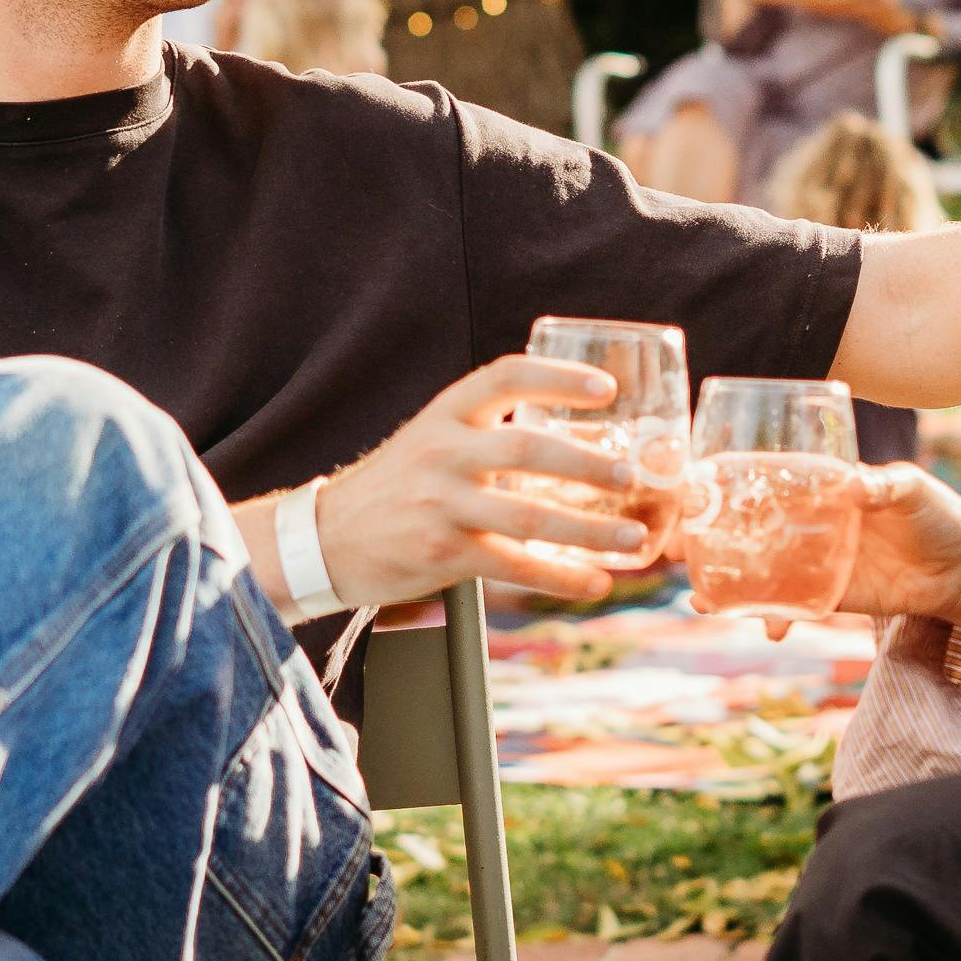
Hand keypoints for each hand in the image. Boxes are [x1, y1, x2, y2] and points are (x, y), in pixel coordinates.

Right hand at [313, 356, 646, 605]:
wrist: (326, 538)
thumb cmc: (397, 487)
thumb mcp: (434, 441)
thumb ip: (491, 435)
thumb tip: (584, 444)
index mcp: (446, 414)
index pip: (505, 377)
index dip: (558, 377)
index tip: (607, 389)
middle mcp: (443, 452)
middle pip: (527, 448)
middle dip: (587, 463)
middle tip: (629, 476)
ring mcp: (442, 504)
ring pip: (528, 516)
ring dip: (589, 530)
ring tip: (633, 539)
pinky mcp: (442, 552)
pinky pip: (513, 566)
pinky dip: (560, 577)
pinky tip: (594, 582)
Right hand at [710, 461, 960, 661]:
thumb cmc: (937, 513)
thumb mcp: (912, 490)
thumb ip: (884, 486)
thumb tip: (856, 485)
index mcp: (820, 487)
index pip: (762, 482)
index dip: (725, 487)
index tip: (691, 494)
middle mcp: (809, 523)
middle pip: (746, 528)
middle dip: (708, 540)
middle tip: (678, 553)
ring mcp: (815, 561)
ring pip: (759, 571)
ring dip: (728, 584)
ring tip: (702, 600)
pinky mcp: (830, 595)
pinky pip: (791, 607)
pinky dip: (775, 619)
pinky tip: (770, 631)